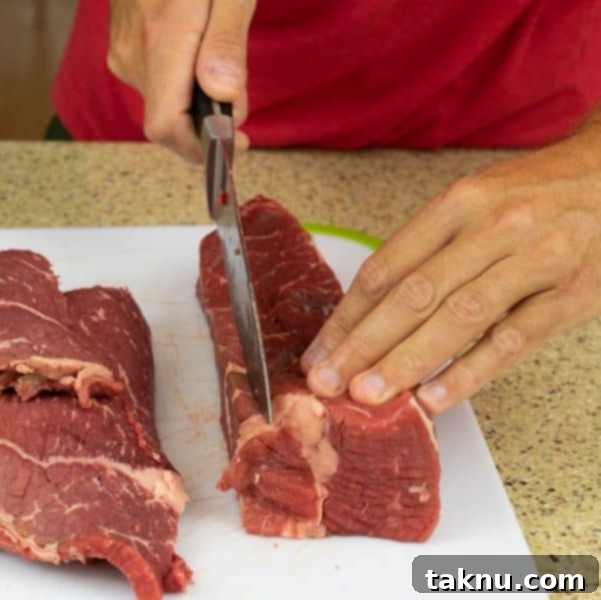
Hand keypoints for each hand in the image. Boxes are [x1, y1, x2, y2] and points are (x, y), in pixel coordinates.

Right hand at [107, 0, 254, 161]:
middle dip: (206, 125)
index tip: (239, 145)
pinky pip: (154, 82)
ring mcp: (123, 51)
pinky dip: (180, 86)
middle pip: (167, 121)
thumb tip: (223, 96)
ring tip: (221, 69)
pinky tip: (199, 59)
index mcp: (160, 41)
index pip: (167, 127)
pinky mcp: (122, 46)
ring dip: (195, 104)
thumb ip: (227, 42)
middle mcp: (133, 54)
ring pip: (162, 103)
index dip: (202, 148)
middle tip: (241, 101)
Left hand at [301, 112, 600, 413]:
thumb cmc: (535, 196)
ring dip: (407, 360)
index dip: (346, 315)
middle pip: (412, 294)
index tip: (318, 352)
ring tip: (368, 395)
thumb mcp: (476, 202)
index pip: (386, 267)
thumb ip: (427, 250)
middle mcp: (491, 228)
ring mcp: (534, 261)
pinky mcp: (570, 294)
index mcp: (457, 204)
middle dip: (363, 344)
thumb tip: (368, 312)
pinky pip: (512, 338)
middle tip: (328, 382)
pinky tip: (435, 397)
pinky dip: (470, 371)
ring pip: (457, 317)